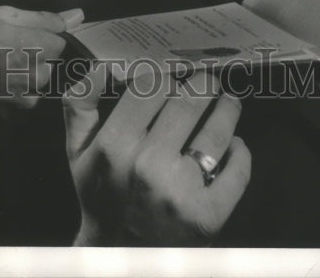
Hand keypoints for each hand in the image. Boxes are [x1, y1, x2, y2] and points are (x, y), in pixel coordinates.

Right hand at [0, 6, 83, 110]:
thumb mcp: (4, 15)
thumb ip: (44, 18)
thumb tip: (78, 15)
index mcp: (38, 48)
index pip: (62, 42)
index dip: (44, 35)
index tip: (24, 34)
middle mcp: (37, 77)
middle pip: (51, 64)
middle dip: (36, 55)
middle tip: (6, 48)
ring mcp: (24, 99)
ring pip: (38, 82)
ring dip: (26, 74)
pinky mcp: (12, 114)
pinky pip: (24, 98)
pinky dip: (14, 90)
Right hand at [64, 64, 249, 245]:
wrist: (118, 253)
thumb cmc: (101, 193)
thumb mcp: (79, 150)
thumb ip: (79, 103)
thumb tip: (101, 66)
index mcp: (114, 146)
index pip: (150, 85)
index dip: (164, 75)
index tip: (172, 77)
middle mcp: (147, 167)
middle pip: (188, 101)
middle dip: (203, 84)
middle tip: (207, 81)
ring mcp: (180, 192)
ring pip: (218, 131)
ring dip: (228, 108)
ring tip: (228, 102)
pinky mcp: (208, 216)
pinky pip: (237, 170)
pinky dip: (240, 152)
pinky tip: (233, 144)